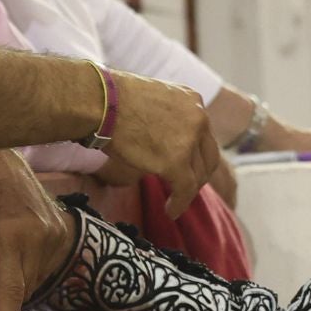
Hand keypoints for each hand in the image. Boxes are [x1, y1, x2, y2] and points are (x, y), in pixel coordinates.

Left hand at [0, 149, 76, 310]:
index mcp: (7, 237)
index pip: (11, 290)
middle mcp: (37, 237)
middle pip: (24, 289)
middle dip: (5, 300)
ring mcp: (54, 232)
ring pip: (37, 278)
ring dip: (18, 282)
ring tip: (1, 260)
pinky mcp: (63, 228)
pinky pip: (47, 263)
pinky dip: (31, 268)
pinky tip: (18, 251)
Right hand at [103, 71, 220, 218]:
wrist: (102, 103)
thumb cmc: (114, 100)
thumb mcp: (153, 99)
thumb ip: (167, 117)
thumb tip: (160, 138)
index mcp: (193, 101)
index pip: (204, 135)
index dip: (196, 156)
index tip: (188, 168)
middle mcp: (199, 118)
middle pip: (208, 156)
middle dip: (197, 175)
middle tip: (184, 188)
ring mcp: (190, 140)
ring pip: (198, 175)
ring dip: (187, 191)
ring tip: (175, 202)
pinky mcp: (177, 162)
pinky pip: (185, 190)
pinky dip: (179, 204)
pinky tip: (171, 211)